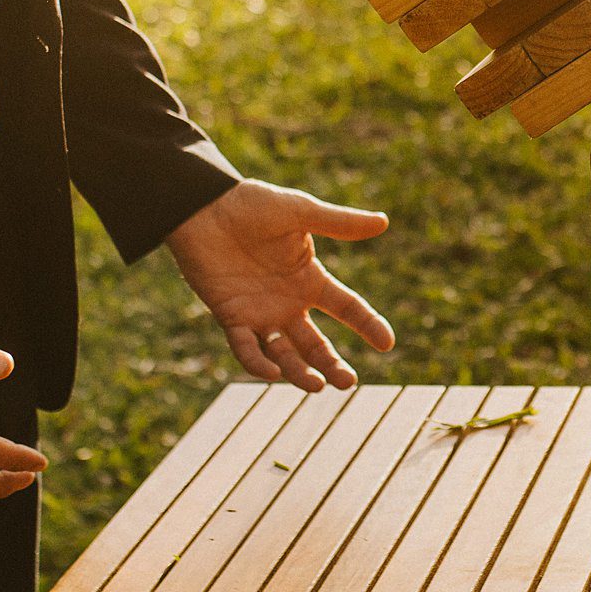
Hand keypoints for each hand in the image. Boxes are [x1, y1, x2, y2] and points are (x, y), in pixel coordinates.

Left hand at [165, 180, 394, 391]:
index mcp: (310, 279)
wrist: (203, 206)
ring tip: (317, 386)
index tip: (387, 344)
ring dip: (300, 373)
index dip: (368, 325)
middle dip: (333, 365)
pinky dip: (257, 364)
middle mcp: (289, 303)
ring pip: (284, 354)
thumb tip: (383, 222)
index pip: (347, 308)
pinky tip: (272, 373)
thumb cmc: (252, 205)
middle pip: (316, 344)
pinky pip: (246, 349)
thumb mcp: (300, 212)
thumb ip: (339, 223)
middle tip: (347, 383)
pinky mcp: (231, 317)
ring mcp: (260, 313)